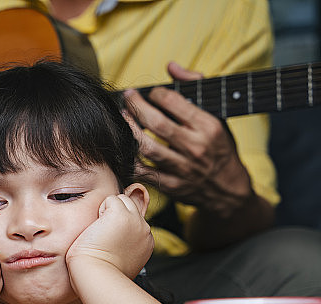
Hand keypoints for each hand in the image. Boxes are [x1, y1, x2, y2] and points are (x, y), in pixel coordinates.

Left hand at [66, 193, 152, 278]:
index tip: (109, 243)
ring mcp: (135, 221)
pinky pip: (110, 199)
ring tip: (101, 233)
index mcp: (146, 242)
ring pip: (121, 200)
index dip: (118, 226)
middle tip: (104, 237)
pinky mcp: (121, 214)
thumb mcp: (120, 259)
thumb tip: (116, 233)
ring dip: (107, 212)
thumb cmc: (101, 272)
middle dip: (113, 216)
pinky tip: (98, 228)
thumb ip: (124, 244)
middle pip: (129, 207)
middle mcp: (144, 231)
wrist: (97, 276)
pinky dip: (100, 210)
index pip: (133, 220)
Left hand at [123, 62, 254, 217]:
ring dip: (129, 131)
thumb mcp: (217, 115)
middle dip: (136, 107)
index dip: (156, 93)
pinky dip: (129, 159)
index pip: (174, 103)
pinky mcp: (171, 185)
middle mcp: (196, 147)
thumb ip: (195, 87)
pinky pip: (143, 172)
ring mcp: (182, 169)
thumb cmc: (219, 146)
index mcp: (208, 126)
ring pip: (147, 148)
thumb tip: (171, 66)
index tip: (149, 92)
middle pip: (156, 124)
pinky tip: (122, 146)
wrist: (227, 189)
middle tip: (128, 98)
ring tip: (122, 117)